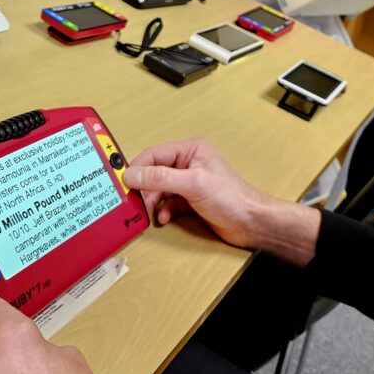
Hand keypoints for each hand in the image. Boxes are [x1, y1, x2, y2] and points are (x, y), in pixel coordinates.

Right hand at [124, 137, 271, 248]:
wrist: (250, 223)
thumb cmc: (231, 198)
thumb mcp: (193, 184)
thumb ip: (161, 178)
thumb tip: (133, 174)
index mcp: (191, 150)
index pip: (154, 155)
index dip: (137, 168)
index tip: (122, 183)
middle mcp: (189, 163)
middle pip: (154, 173)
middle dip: (144, 188)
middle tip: (134, 203)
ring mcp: (190, 181)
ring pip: (159, 189)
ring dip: (152, 201)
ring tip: (149, 213)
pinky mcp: (191, 199)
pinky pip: (168, 202)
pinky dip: (163, 210)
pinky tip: (164, 218)